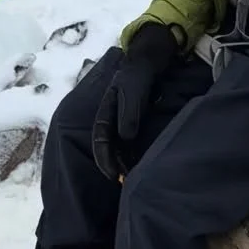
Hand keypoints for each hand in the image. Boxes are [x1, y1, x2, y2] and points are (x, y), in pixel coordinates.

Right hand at [91, 23, 177, 180]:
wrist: (148, 65)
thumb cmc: (137, 76)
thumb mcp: (133, 89)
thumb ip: (129, 111)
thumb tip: (126, 137)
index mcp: (104, 114)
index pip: (101, 140)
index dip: (105, 159)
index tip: (113, 175)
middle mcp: (111, 122)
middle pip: (109, 149)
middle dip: (115, 166)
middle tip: (125, 183)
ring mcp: (122, 125)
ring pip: (120, 150)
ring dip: (124, 164)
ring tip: (134, 180)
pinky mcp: (134, 126)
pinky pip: (130, 146)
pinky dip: (133, 157)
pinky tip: (142, 167)